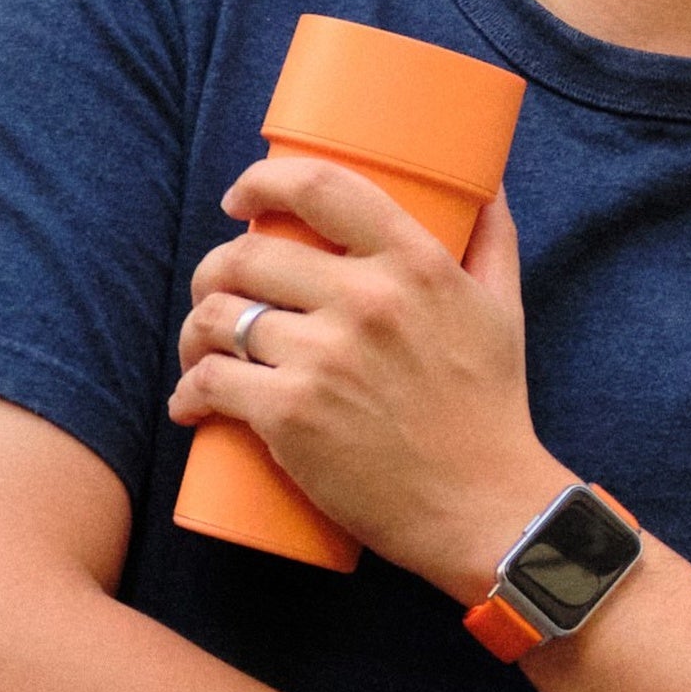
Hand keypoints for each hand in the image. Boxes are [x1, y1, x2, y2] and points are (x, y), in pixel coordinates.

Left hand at [169, 161, 555, 602]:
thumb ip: (493, 240)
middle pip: (248, 254)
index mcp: (415, 264)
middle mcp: (367, 301)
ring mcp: (324, 358)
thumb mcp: (503, 310)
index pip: (318, 186)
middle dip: (215, 270)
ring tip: (201, 350)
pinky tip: (189, 403)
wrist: (485, 509)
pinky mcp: (291, 415)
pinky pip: (208, 383)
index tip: (241, 200)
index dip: (261, 182)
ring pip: (217, 316)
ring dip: (195, 331)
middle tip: (217, 293)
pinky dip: (187, 392)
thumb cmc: (492, 410)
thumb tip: (486, 184)